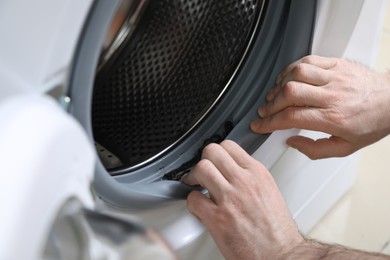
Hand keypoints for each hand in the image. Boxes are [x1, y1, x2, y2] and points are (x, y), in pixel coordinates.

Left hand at [181, 140, 303, 259]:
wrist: (280, 254)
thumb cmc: (276, 230)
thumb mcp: (269, 191)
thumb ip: (249, 177)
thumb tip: (232, 171)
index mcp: (257, 173)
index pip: (229, 145)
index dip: (216, 153)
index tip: (214, 161)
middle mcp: (244, 182)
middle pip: (212, 152)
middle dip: (203, 161)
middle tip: (202, 173)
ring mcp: (230, 198)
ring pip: (201, 169)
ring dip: (194, 178)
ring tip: (197, 188)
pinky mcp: (218, 218)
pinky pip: (193, 199)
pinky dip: (192, 203)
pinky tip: (200, 208)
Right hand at [251, 55, 389, 158]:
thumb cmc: (370, 123)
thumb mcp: (344, 148)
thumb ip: (315, 150)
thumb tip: (291, 142)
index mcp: (334, 118)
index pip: (292, 117)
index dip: (270, 122)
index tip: (259, 125)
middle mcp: (332, 95)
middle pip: (290, 94)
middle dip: (271, 104)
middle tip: (264, 111)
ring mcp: (334, 77)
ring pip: (297, 74)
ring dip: (279, 85)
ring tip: (274, 95)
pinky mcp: (336, 64)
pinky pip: (307, 61)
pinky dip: (291, 69)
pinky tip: (287, 78)